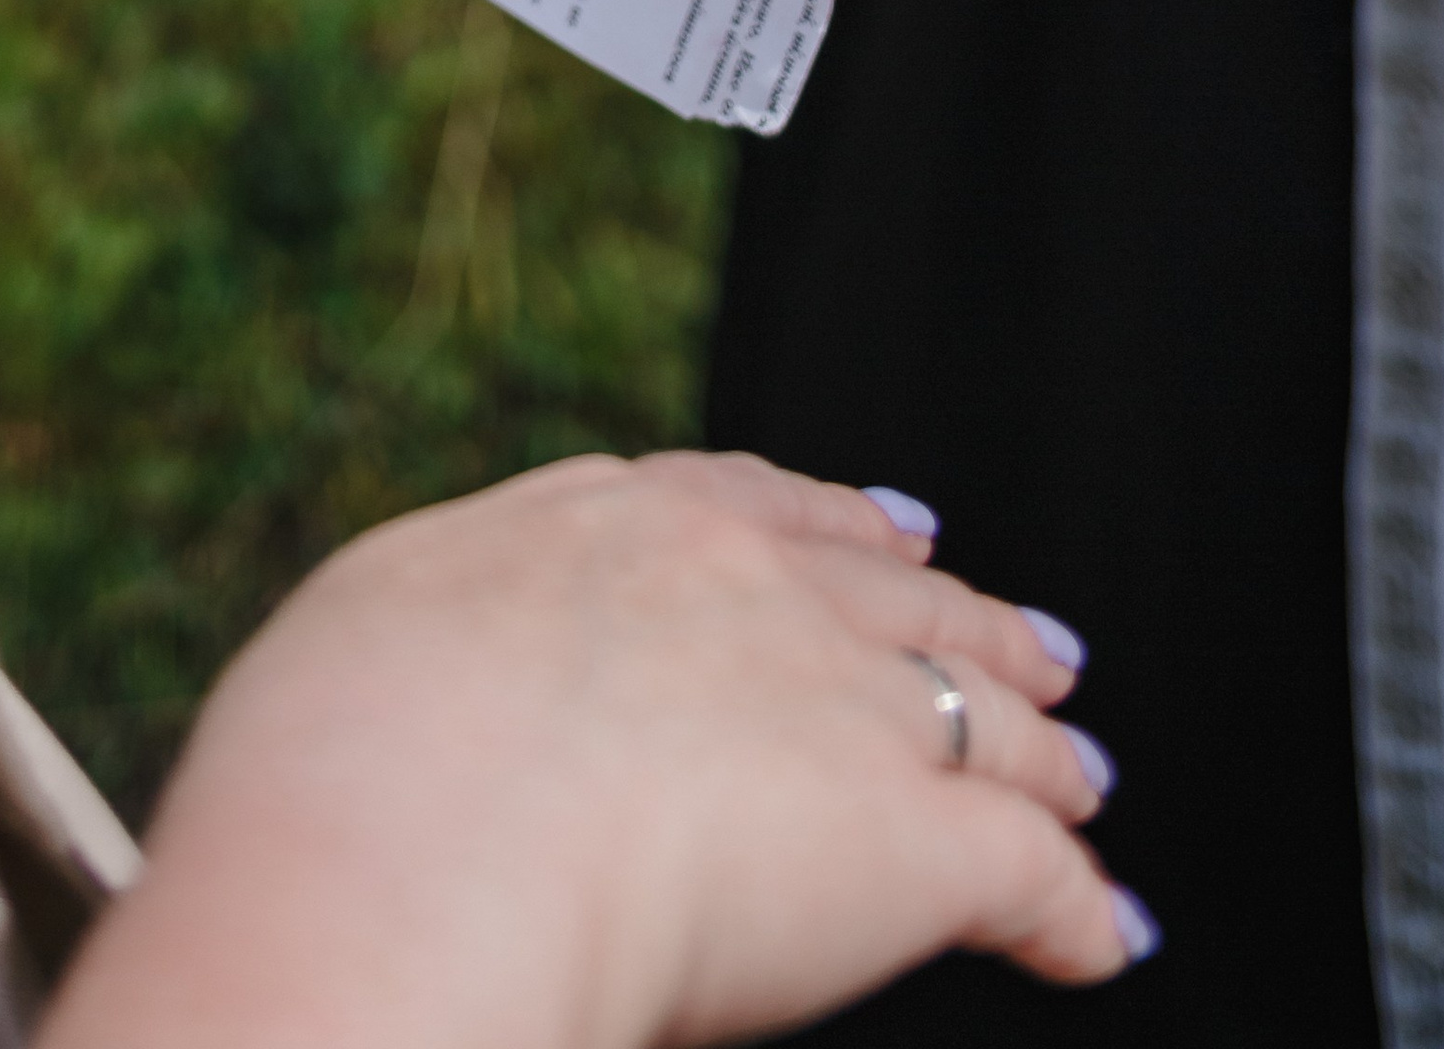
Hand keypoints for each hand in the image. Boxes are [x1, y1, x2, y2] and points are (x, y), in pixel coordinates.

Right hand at [41, 454, 1151, 1048]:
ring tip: (1080, 773)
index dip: (830, 525)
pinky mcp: (912, 839)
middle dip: (963, 617)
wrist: (422, 849)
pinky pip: (1029, 872)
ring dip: (1040, 747)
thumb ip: (449, 635)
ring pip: (980, 707)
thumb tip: (432, 683)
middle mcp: (743, 588)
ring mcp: (839, 701)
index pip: (751, 507)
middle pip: (889, 591)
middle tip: (1026, 642)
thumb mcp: (373, 634)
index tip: (884, 527)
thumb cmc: (343, 768)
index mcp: (608, 527)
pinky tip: (1101, 936)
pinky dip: (1076, 908)